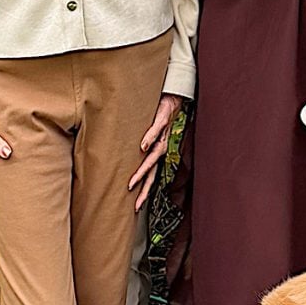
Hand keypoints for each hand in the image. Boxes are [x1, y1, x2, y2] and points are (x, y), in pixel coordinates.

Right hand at [129, 94, 184, 211]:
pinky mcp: (162, 119)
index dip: (145, 191)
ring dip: (143, 170)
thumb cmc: (161, 116)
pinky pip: (155, 129)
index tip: (136, 207)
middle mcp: (162, 147)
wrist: (174, 98)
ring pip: (153, 155)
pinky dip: (149, 138)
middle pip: (153, 173)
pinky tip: (142, 147)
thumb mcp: (153, 133)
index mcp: (160, 152)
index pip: (152, 176)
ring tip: (131, 182)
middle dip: (144, 190)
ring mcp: (162, 134)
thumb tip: (135, 155)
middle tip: (135, 205)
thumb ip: (145, 143)